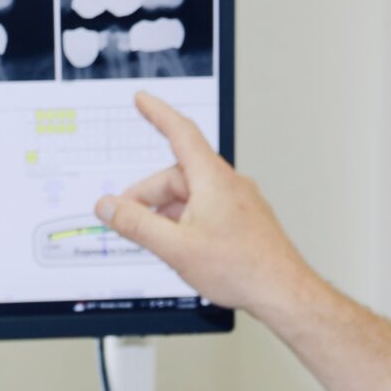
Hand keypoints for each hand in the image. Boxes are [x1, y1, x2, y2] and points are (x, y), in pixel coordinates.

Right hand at [94, 91, 320, 320]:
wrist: (282, 291)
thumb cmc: (243, 268)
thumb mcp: (175, 247)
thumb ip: (136, 224)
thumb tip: (108, 207)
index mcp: (212, 179)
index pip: (180, 133)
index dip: (157, 114)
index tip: (143, 100)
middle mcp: (228, 184)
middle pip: (177, 176)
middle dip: (149, 196)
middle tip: (126, 220)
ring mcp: (239, 201)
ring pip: (192, 196)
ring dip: (168, 214)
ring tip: (158, 243)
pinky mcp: (244, 219)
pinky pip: (207, 209)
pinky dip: (187, 222)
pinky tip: (183, 248)